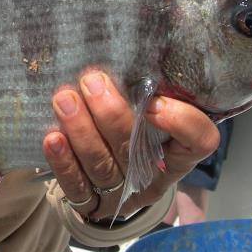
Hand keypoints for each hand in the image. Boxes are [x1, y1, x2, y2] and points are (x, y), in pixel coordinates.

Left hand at [42, 71, 218, 220]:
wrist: (113, 181)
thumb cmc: (133, 127)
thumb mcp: (148, 107)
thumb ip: (144, 87)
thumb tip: (127, 48)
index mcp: (177, 152)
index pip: (199, 141)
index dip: (181, 122)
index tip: (154, 101)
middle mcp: (152, 176)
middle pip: (136, 150)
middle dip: (111, 115)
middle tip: (92, 81)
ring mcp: (121, 193)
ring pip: (102, 165)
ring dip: (81, 131)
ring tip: (64, 100)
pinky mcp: (91, 203)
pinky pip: (76, 186)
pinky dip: (63, 162)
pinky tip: (53, 138)